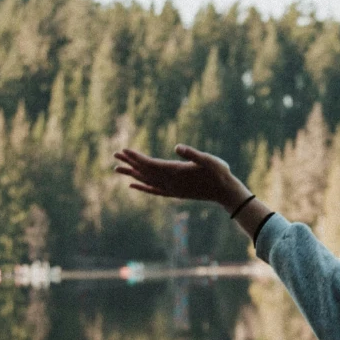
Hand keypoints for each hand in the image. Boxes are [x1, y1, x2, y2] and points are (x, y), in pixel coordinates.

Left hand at [112, 145, 250, 208]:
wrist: (224, 192)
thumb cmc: (219, 173)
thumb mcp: (209, 160)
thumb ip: (193, 154)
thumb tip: (177, 147)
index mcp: (176, 172)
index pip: (150, 164)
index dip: (136, 157)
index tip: (123, 150)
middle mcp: (170, 182)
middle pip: (144, 172)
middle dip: (129, 163)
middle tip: (114, 155)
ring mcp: (171, 189)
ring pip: (146, 181)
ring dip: (131, 174)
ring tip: (117, 169)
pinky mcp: (174, 193)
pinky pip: (153, 190)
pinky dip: (142, 187)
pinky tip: (132, 185)